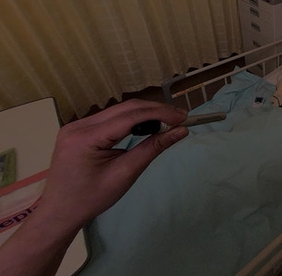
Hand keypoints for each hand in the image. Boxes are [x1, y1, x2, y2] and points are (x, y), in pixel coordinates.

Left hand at [39, 99, 188, 229]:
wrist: (60, 212)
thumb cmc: (91, 199)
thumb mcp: (125, 174)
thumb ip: (152, 149)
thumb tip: (180, 131)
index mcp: (86, 137)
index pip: (129, 116)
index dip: (160, 113)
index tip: (183, 117)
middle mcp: (79, 124)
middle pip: (125, 108)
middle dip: (155, 110)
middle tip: (181, 117)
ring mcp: (77, 125)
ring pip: (119, 111)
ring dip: (145, 113)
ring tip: (169, 121)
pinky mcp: (80, 129)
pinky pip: (111, 118)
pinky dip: (132, 119)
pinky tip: (147, 125)